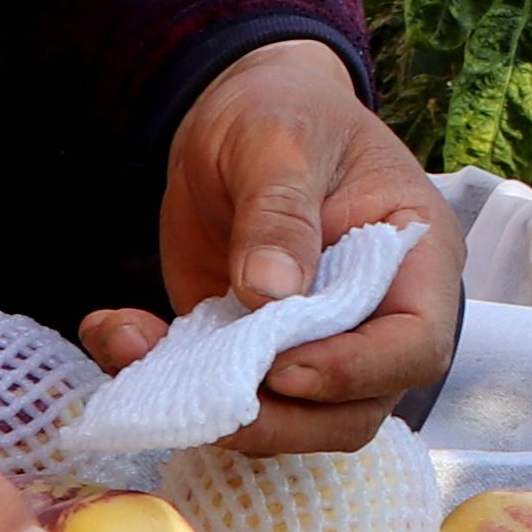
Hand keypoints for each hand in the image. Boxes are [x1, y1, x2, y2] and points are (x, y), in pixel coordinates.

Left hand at [74, 36, 461, 448]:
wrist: (235, 109)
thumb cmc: (284, 110)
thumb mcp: (279, 141)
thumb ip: (279, 212)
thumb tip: (271, 293)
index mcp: (414, 258)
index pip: (415, 344)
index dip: (357, 371)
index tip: (283, 365)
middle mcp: (375, 315)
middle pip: (356, 409)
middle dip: (283, 419)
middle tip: (208, 396)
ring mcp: (316, 342)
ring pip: (293, 422)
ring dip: (217, 412)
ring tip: (137, 349)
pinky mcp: (253, 352)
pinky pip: (225, 396)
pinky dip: (166, 387)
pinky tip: (116, 335)